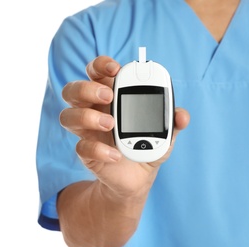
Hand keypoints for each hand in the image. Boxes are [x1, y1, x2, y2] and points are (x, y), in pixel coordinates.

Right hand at [60, 56, 189, 198]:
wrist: (138, 177)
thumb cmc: (147, 146)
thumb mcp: (164, 133)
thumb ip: (172, 121)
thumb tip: (181, 115)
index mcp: (110, 97)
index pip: (95, 73)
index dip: (100, 65)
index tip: (115, 69)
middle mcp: (93, 110)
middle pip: (73, 90)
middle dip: (87, 88)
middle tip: (109, 96)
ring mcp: (86, 131)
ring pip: (67, 116)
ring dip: (87, 116)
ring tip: (111, 124)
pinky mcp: (85, 152)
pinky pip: (81, 147)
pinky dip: (99, 150)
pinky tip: (116, 155)